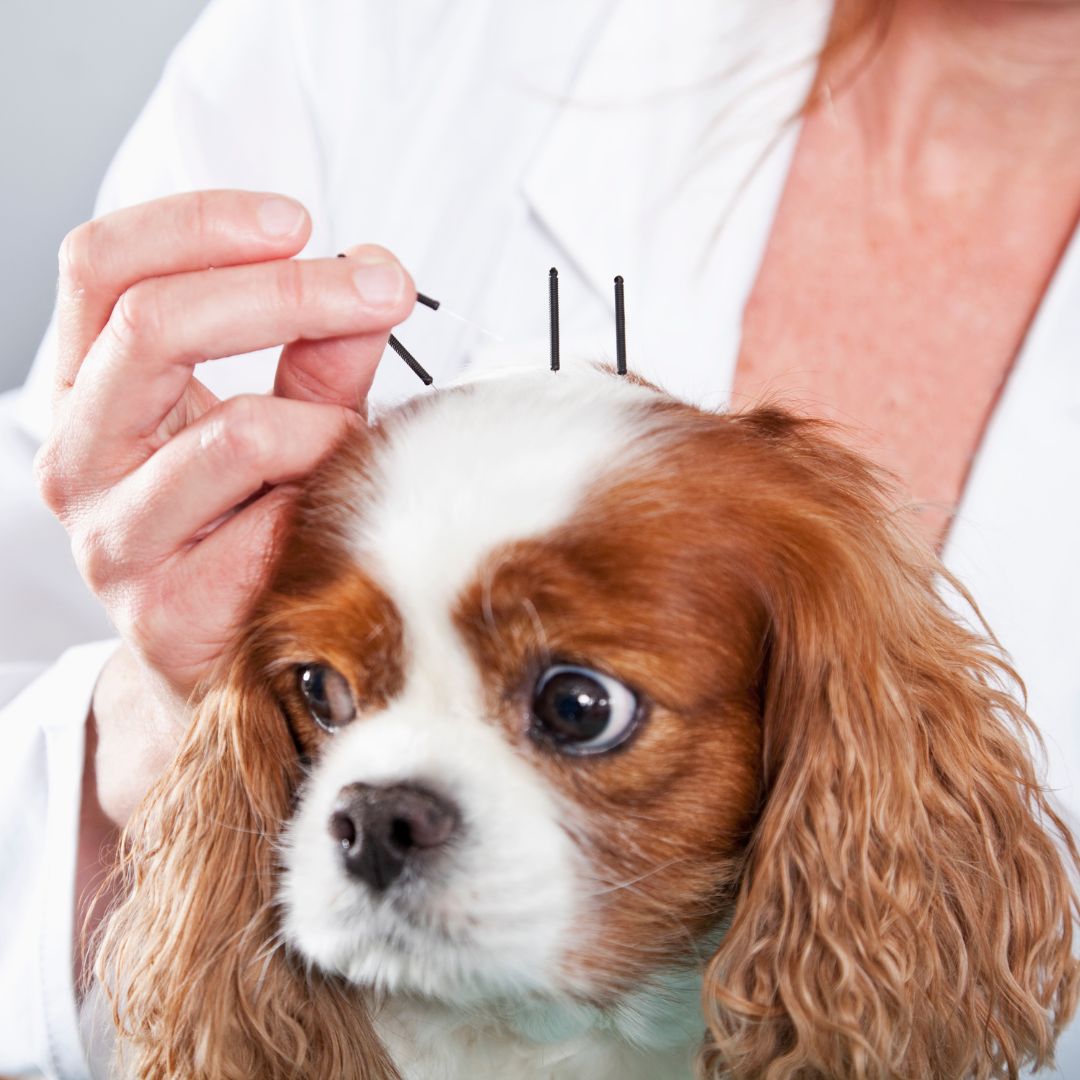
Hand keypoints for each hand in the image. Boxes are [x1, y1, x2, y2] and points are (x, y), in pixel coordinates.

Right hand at [35, 189, 414, 826]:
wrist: (212, 652)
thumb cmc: (238, 521)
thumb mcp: (267, 415)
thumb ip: (316, 351)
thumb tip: (374, 273)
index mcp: (86, 389)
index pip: (101, 268)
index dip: (197, 223)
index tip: (298, 220)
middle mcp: (77, 457)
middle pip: (154, 325)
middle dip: (289, 293)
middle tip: (378, 287)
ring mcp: (113, 539)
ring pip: (235, 432)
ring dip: (326, 424)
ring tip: (351, 445)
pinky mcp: (165, 611)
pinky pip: (273, 525)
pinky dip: (328, 502)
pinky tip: (335, 513)